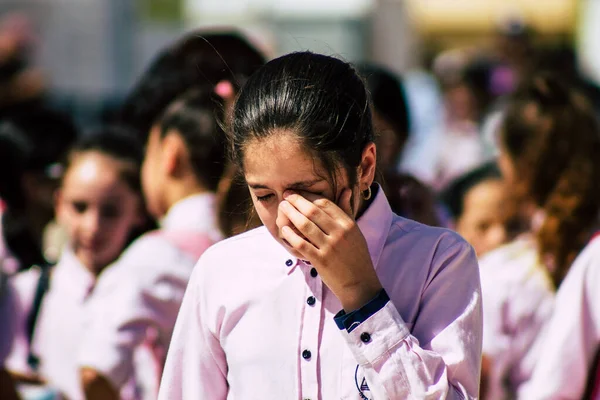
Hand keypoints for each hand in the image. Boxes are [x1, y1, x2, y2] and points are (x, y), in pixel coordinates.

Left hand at [278, 189, 381, 310]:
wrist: (360, 283)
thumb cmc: (356, 256)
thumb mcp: (355, 232)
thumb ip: (347, 211)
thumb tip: (346, 189)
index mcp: (348, 224)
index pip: (325, 203)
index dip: (308, 196)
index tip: (297, 192)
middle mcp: (340, 233)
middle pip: (313, 211)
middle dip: (296, 201)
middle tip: (286, 196)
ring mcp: (330, 247)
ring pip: (305, 225)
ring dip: (290, 214)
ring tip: (282, 208)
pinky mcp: (321, 260)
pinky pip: (301, 244)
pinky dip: (291, 235)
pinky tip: (284, 230)